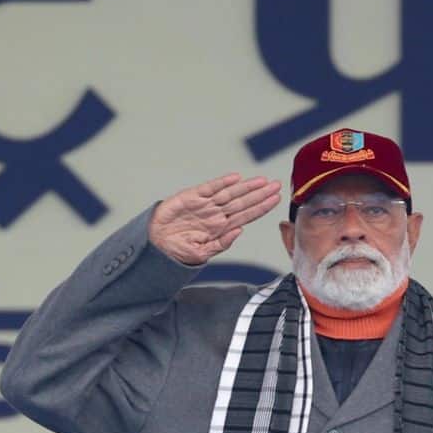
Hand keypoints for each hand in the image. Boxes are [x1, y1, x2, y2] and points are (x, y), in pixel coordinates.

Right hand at [147, 175, 282, 266]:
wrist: (155, 245)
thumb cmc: (177, 250)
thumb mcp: (202, 254)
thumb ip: (221, 244)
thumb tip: (239, 232)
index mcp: (221, 227)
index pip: (246, 215)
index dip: (261, 207)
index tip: (276, 200)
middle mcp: (216, 214)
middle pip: (243, 202)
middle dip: (260, 194)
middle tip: (277, 185)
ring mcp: (205, 205)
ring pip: (230, 193)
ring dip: (247, 187)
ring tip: (263, 181)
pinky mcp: (191, 197)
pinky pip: (209, 188)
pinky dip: (221, 183)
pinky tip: (235, 178)